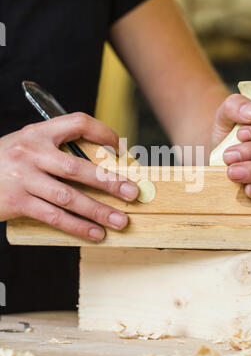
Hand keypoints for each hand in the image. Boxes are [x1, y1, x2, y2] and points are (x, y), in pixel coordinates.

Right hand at [0, 113, 138, 239]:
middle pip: (78, 167)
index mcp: (38, 133)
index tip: (119, 146)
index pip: (77, 122)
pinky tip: (95, 233)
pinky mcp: (18, 202)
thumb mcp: (26, 145)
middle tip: (133, 193)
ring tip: (120, 221)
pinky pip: (54, 217)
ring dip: (98, 211)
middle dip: (110, 182)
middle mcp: (31, 152)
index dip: (101, 132)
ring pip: (70, 197)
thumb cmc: (4, 163)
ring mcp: (24, 178)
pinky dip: (78, 226)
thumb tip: (97, 166)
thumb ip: (54, 150)